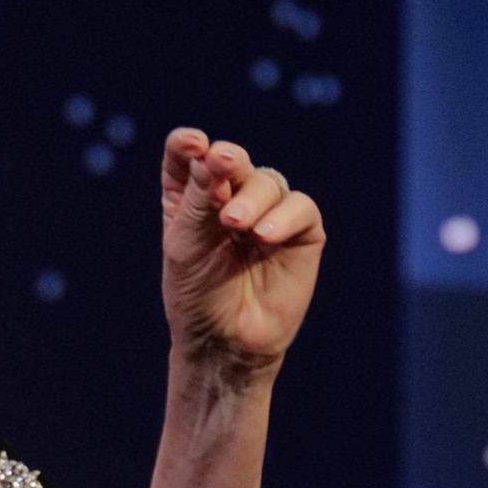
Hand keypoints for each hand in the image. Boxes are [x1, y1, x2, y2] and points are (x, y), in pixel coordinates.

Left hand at [159, 128, 324, 372]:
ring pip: (267, 181)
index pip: (189, 155)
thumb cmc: (197, 295)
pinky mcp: (301, 232)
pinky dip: (283, 217)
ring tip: (235, 223)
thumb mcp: (186, 244)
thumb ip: (198, 197)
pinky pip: (300, 207)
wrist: (223, 344)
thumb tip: (214, 150)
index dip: (188, 144)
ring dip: (252, 197)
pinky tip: (264, 236)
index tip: (191, 144)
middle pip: (232, 160)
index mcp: (192, 196)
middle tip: (220, 163)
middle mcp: (231, 197)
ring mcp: (268, 212)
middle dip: (226, 160)